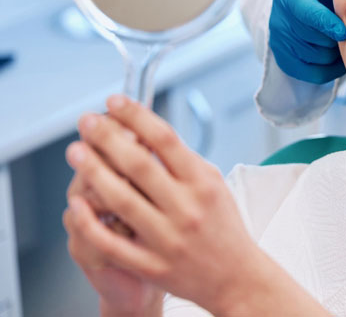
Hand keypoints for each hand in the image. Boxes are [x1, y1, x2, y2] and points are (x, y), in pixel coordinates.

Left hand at [63, 95, 275, 315]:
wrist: (235, 277)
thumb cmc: (223, 227)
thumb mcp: (215, 185)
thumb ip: (184, 161)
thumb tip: (147, 133)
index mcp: (203, 184)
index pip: (166, 140)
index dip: (137, 116)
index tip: (116, 102)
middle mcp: (186, 208)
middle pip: (139, 165)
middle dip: (108, 138)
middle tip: (87, 122)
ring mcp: (167, 238)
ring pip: (121, 200)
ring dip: (94, 172)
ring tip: (76, 152)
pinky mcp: (151, 264)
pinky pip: (112, 242)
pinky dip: (91, 222)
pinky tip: (76, 204)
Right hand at [269, 0, 345, 83]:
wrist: (305, 8)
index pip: (304, 13)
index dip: (324, 24)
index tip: (343, 31)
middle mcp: (278, 20)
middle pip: (311, 39)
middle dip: (333, 38)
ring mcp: (279, 42)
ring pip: (313, 58)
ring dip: (333, 53)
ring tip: (341, 40)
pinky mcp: (284, 61)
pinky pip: (311, 73)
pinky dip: (328, 68)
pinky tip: (335, 54)